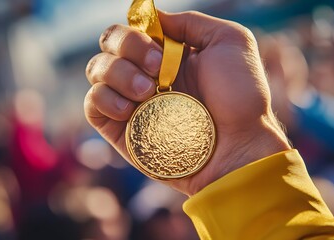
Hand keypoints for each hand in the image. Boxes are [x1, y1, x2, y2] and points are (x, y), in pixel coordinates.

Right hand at [84, 11, 290, 195]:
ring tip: (148, 92)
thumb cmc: (242, 95)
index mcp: (166, 55)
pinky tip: (130, 109)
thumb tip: (152, 18)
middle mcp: (145, 75)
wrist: (241, 144)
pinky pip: (92, 106)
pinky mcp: (122, 130)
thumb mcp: (228, 40)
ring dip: (118, 74)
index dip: (135, 33)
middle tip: (155, 68)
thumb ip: (189, 22)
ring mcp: (132, 102)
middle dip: (127, 48)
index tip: (158, 48)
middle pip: (108, 46)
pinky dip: (104, 99)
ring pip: (96, 71)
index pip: (129, 31)